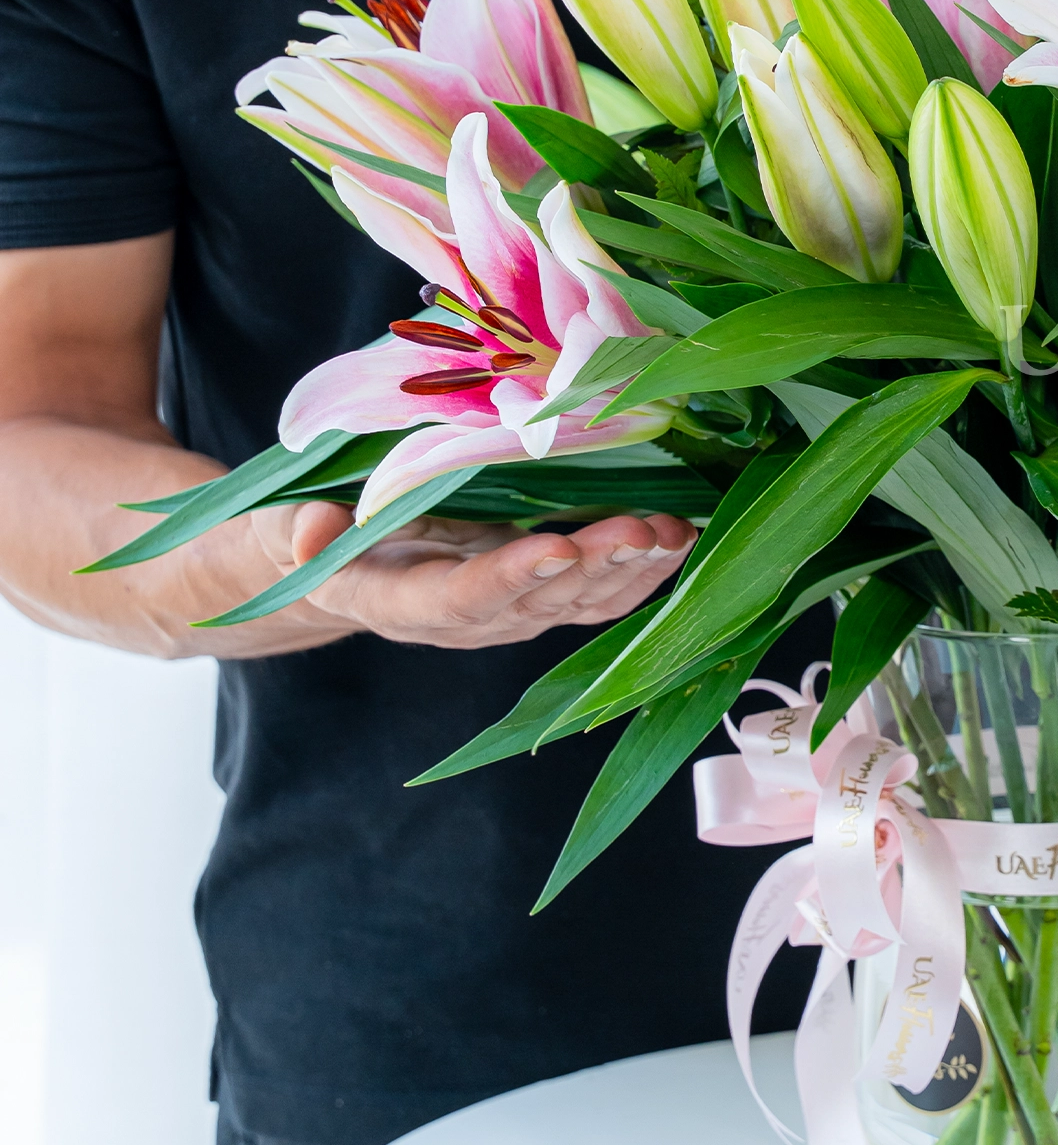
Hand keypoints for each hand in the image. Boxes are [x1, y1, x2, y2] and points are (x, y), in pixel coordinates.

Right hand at [251, 503, 697, 651]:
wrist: (339, 567)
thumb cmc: (314, 532)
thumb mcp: (289, 523)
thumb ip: (302, 531)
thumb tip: (305, 536)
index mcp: (400, 600)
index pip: (461, 598)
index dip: (510, 577)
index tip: (556, 546)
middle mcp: (465, 621)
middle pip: (538, 602)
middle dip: (594, 566)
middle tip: (642, 527)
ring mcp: (510, 614)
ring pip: (580, 603)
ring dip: (633, 570)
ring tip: (676, 531)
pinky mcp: (541, 598)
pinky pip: (598, 594)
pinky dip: (642, 569)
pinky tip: (681, 539)